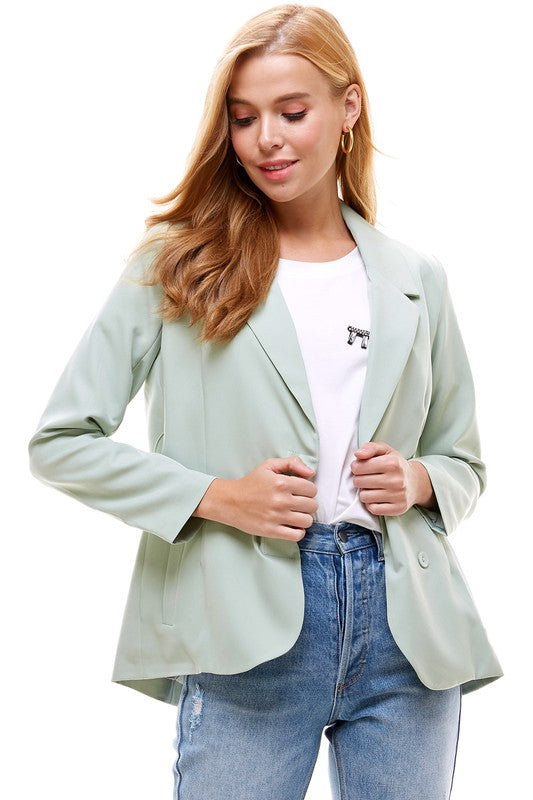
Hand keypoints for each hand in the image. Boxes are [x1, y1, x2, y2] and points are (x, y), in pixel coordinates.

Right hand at [194, 457, 317, 540]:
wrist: (229, 501)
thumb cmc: (250, 483)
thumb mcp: (269, 466)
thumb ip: (292, 463)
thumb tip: (311, 473)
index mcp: (282, 483)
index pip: (312, 489)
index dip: (308, 490)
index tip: (299, 492)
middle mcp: (281, 500)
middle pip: (312, 506)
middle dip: (307, 503)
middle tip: (297, 503)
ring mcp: (277, 517)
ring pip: (307, 521)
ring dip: (304, 518)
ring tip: (295, 514)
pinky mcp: (272, 531)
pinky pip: (297, 535)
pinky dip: (298, 531)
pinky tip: (292, 525)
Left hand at [351, 441, 435, 515]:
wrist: (416, 483)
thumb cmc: (396, 465)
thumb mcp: (385, 450)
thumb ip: (370, 447)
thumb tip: (357, 454)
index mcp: (392, 463)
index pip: (358, 467)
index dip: (356, 467)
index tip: (361, 468)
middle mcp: (397, 480)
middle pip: (359, 482)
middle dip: (359, 479)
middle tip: (367, 478)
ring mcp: (398, 495)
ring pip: (364, 497)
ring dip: (365, 492)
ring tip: (372, 487)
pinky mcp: (398, 508)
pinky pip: (373, 509)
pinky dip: (371, 504)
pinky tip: (377, 497)